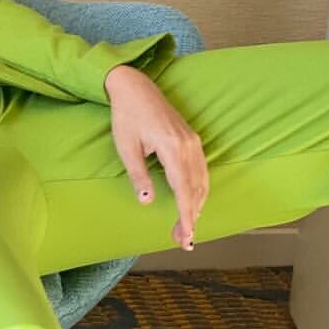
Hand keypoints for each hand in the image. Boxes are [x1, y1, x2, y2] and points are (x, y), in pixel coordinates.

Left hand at [105, 64, 208, 247]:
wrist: (135, 88)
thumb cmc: (126, 116)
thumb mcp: (126, 148)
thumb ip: (138, 175)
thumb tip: (147, 201)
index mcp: (172, 147)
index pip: (183, 189)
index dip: (186, 215)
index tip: (186, 235)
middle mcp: (188, 145)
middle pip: (196, 189)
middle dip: (191, 217)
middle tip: (182, 241)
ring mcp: (193, 142)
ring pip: (202, 181)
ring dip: (196, 206)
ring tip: (185, 228)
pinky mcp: (192, 140)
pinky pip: (201, 170)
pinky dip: (199, 190)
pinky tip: (192, 203)